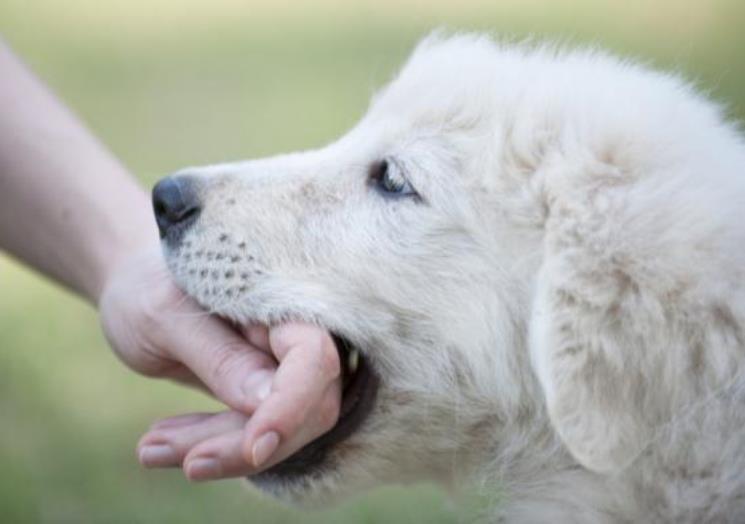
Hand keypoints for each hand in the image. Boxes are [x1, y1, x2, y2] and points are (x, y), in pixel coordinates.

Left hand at [98, 246, 341, 478]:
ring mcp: (283, 365)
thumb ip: (220, 357)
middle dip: (243, 442)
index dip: (292, 406)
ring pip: (279, 429)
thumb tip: (265, 403)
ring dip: (218, 449)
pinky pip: (252, 431)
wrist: (137, 286)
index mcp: (283, 300)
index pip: (313, 358)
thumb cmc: (148, 287)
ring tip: (148, 449)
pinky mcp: (264, 392)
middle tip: (167, 455)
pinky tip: (157, 445)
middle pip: (305, 406)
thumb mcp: (166, 318)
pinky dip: (208, 444)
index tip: (254, 447)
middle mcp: (295, 334)